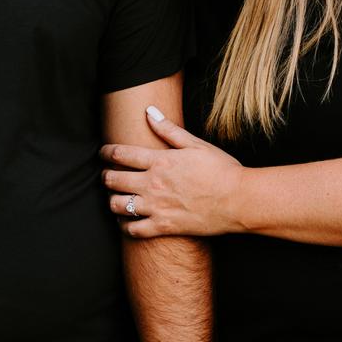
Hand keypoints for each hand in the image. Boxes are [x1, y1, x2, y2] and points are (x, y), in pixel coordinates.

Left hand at [102, 106, 247, 239]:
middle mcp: (152, 184)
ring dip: (113, 200)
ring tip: (117, 198)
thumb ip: (169, 129)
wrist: (238, 200)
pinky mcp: (163, 226)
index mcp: (159, 161)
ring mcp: (156, 207)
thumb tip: (149, 111)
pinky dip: (126, 225)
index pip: (120, 154)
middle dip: (106, 176)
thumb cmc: (221, 170)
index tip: (103, 153)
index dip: (106, 152)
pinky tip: (129, 220)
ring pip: (117, 205)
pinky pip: (133, 230)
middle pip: (113, 180)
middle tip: (108, 176)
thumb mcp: (196, 144)